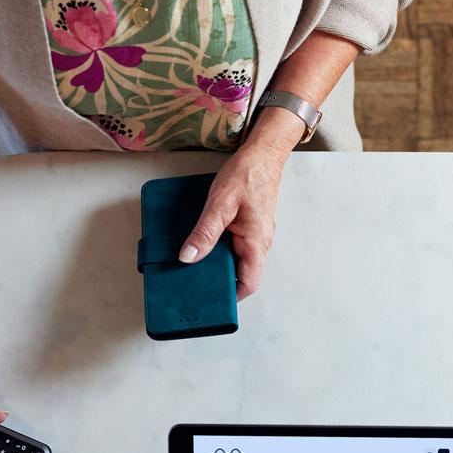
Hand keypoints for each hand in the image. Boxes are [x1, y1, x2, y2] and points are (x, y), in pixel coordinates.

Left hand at [178, 133, 291, 299]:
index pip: (249, 282)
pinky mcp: (251, 226)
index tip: (212, 299)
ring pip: (239, 259)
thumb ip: (204, 233)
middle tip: (196, 279)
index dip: (232, 295)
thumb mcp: (219, 204)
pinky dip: (222, 248)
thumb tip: (188, 257)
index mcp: (256, 242)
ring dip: (219, 262)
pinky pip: (237, 245)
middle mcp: (260, 242)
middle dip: (221, 279)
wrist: (263, 154)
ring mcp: (257, 235)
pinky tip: (206, 240)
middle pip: (242, 273)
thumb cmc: (247, 174)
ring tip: (197, 260)